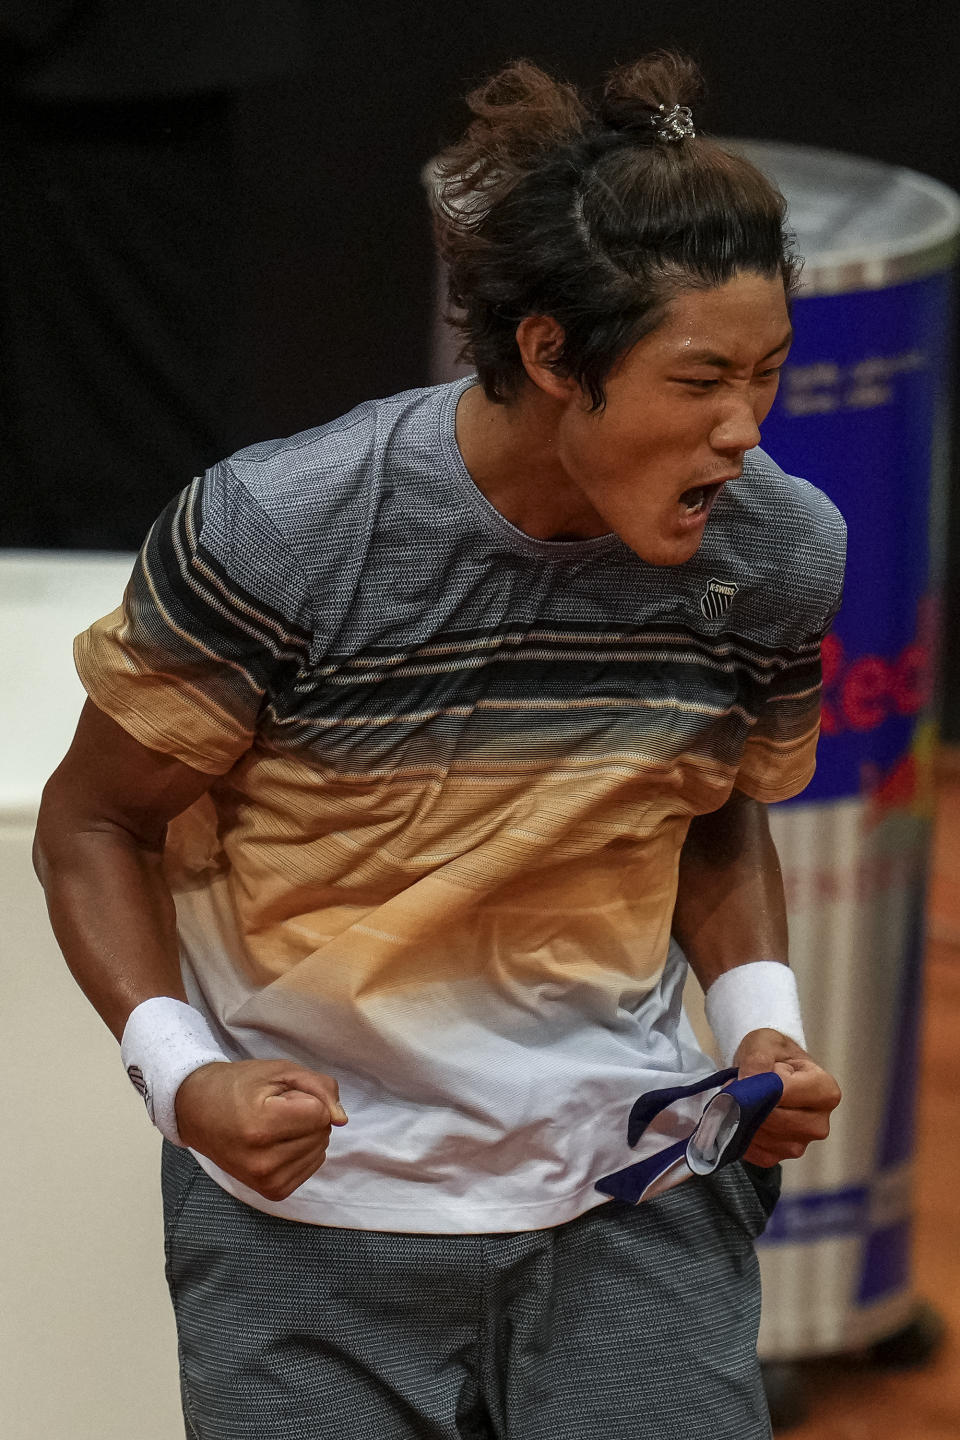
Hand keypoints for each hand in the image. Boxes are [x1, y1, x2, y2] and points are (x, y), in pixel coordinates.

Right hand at [174, 1060, 347, 1200]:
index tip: (277, 1097)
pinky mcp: (271, 1191)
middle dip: (307, 1116)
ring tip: (272, 1126)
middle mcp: (263, 1161)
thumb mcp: (280, 1071)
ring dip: (305, 1134)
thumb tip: (341, 1120)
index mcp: (261, 1127)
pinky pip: (311, 1166)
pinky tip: (276, 1142)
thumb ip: (319, 1088)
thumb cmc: (239, 1086)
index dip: (305, 1098)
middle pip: (322, 1133)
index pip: (320, 1114)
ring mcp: (266, 1180)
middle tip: (273, 1110)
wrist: (199, 1112)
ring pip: (320, 1150)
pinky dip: (302, 1150)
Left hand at [734, 1028, 840, 1167]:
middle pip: (774, 1119)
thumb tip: (747, 1082)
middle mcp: (818, 1123)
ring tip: (745, 1099)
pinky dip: (740, 1134)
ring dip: (742, 1117)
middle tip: (740, 1085)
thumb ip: (757, 1059)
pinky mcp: (779, 1157)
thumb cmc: (774, 1054)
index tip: (748, 1074)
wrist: (770, 1069)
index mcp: (825, 1092)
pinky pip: (753, 1151)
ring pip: (762, 1136)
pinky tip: (743, 1117)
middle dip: (750, 1102)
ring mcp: (801, 1144)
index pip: (784, 1094)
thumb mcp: (764, 1042)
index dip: (760, 1083)